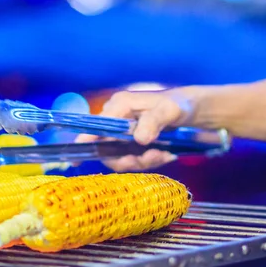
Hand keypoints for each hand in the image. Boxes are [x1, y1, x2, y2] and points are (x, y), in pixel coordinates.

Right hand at [75, 89, 195, 170]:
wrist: (189, 112)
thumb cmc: (178, 105)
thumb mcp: (169, 111)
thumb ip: (154, 122)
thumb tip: (139, 139)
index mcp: (119, 105)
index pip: (95, 126)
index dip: (84, 142)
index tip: (76, 159)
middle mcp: (114, 119)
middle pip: (107, 149)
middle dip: (130, 159)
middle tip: (156, 157)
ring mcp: (121, 133)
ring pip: (120, 157)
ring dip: (143, 161)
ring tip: (164, 154)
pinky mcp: (129, 143)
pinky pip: (131, 159)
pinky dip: (148, 161)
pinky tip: (164, 154)